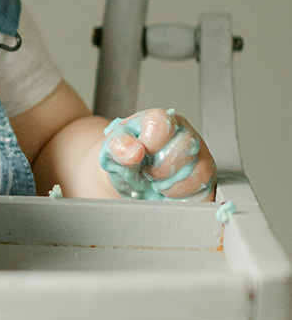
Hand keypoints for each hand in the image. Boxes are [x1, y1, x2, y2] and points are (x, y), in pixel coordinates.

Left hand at [100, 108, 215, 201]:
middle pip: (185, 148)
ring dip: (170, 186)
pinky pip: (203, 193)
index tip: (138, 155)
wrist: (130, 179)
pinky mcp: (207, 180)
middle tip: (146, 172)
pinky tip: (168, 193)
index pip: (162, 124)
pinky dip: (182, 199)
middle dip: (159, 169)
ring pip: (198, 173)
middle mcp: (185, 134)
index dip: (150, 143)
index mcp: (160, 120)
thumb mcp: (112, 149)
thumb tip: (133, 152)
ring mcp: (200, 157)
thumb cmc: (125, 159)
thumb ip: (118, 146)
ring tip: (156, 182)